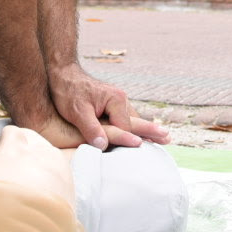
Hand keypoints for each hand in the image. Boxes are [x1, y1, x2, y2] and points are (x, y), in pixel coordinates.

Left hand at [49, 66, 170, 148]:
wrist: (62, 73)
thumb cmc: (68, 91)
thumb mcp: (77, 112)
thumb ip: (91, 129)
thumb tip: (103, 145)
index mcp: (116, 100)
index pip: (125, 128)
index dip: (127, 143)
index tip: (135, 158)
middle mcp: (121, 99)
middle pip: (135, 122)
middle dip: (150, 132)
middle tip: (169, 139)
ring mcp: (117, 101)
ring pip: (131, 120)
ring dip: (144, 129)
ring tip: (161, 137)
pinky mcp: (111, 103)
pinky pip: (124, 117)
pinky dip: (132, 125)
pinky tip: (138, 132)